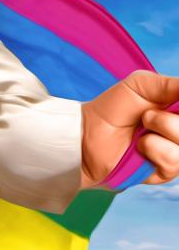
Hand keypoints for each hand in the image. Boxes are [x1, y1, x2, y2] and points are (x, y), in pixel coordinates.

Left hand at [81, 70, 178, 186]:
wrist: (88, 134)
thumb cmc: (113, 107)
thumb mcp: (141, 85)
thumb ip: (171, 85)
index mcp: (177, 110)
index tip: (173, 105)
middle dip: (169, 119)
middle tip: (147, 116)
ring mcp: (176, 152)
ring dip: (161, 131)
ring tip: (141, 130)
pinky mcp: (166, 172)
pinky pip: (174, 161)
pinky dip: (154, 149)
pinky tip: (140, 147)